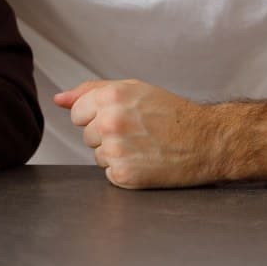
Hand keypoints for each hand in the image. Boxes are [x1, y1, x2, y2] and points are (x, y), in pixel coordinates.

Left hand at [54, 79, 218, 188]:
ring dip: (115, 154)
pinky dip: (125, 171)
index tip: (121, 117)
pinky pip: (110, 174)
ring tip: (144, 146)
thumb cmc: (171, 114)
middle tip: (138, 132)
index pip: (77, 112)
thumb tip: (58, 99)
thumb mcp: (132, 90)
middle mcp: (110, 123)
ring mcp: (116, 151)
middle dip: (106, 135)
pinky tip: (147, 162)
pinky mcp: (125, 176)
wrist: (207, 141)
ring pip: (97, 155)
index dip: (97, 115)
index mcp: (110, 97)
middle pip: (86, 135)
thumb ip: (91, 91)